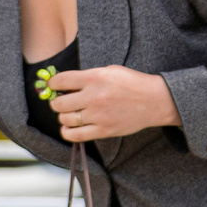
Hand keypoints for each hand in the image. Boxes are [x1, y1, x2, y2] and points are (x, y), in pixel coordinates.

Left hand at [43, 66, 177, 140]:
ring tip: (70, 114)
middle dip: (56, 102)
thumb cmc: (132, 83)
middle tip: (61, 102)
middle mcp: (94, 97)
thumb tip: (64, 85)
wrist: (154, 100)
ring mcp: (98, 116)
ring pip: (65, 120)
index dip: (52, 84)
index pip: (60, 81)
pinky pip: (76, 136)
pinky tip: (69, 127)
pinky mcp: (104, 131)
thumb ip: (87, 77)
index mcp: (94, 78)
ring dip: (63, 117)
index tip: (53, 86)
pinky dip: (67, 132)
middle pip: (58, 104)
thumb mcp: (109, 71)